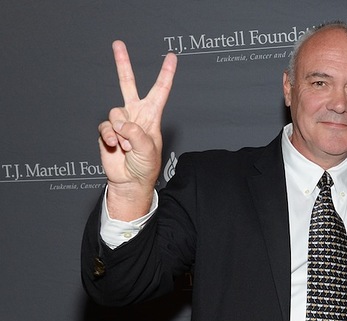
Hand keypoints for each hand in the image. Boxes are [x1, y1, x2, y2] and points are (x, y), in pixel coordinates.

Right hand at [98, 41, 176, 218]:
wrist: (129, 182)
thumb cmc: (145, 167)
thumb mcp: (149, 150)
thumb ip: (137, 134)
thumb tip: (121, 123)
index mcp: (151, 116)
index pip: (160, 91)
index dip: (166, 74)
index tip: (171, 57)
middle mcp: (135, 115)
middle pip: (128, 84)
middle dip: (123, 64)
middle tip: (118, 44)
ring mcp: (120, 122)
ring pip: (115, 112)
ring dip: (120, 131)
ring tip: (126, 145)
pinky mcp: (107, 130)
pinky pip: (105, 126)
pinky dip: (110, 137)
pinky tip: (115, 146)